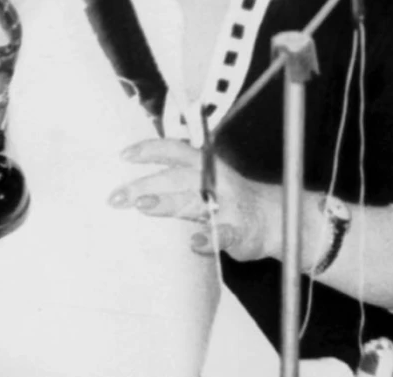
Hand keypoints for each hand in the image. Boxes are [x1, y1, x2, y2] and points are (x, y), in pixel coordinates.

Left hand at [108, 139, 283, 262]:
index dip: (150, 150)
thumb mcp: (205, 181)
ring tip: (144, 206)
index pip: (175, 150)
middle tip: (119, 196)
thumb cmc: (228, 199)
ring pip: (195, 201)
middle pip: (177, 178)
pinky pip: (223, 234)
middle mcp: (215, 181)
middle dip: (147, 185)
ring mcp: (228, 206)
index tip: (123, 155)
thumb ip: (175, 179)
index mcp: (205, 166)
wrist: (274, 219)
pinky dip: (208, 238)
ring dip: (168, 203)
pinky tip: (193, 243)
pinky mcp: (240, 231)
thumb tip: (133, 186)